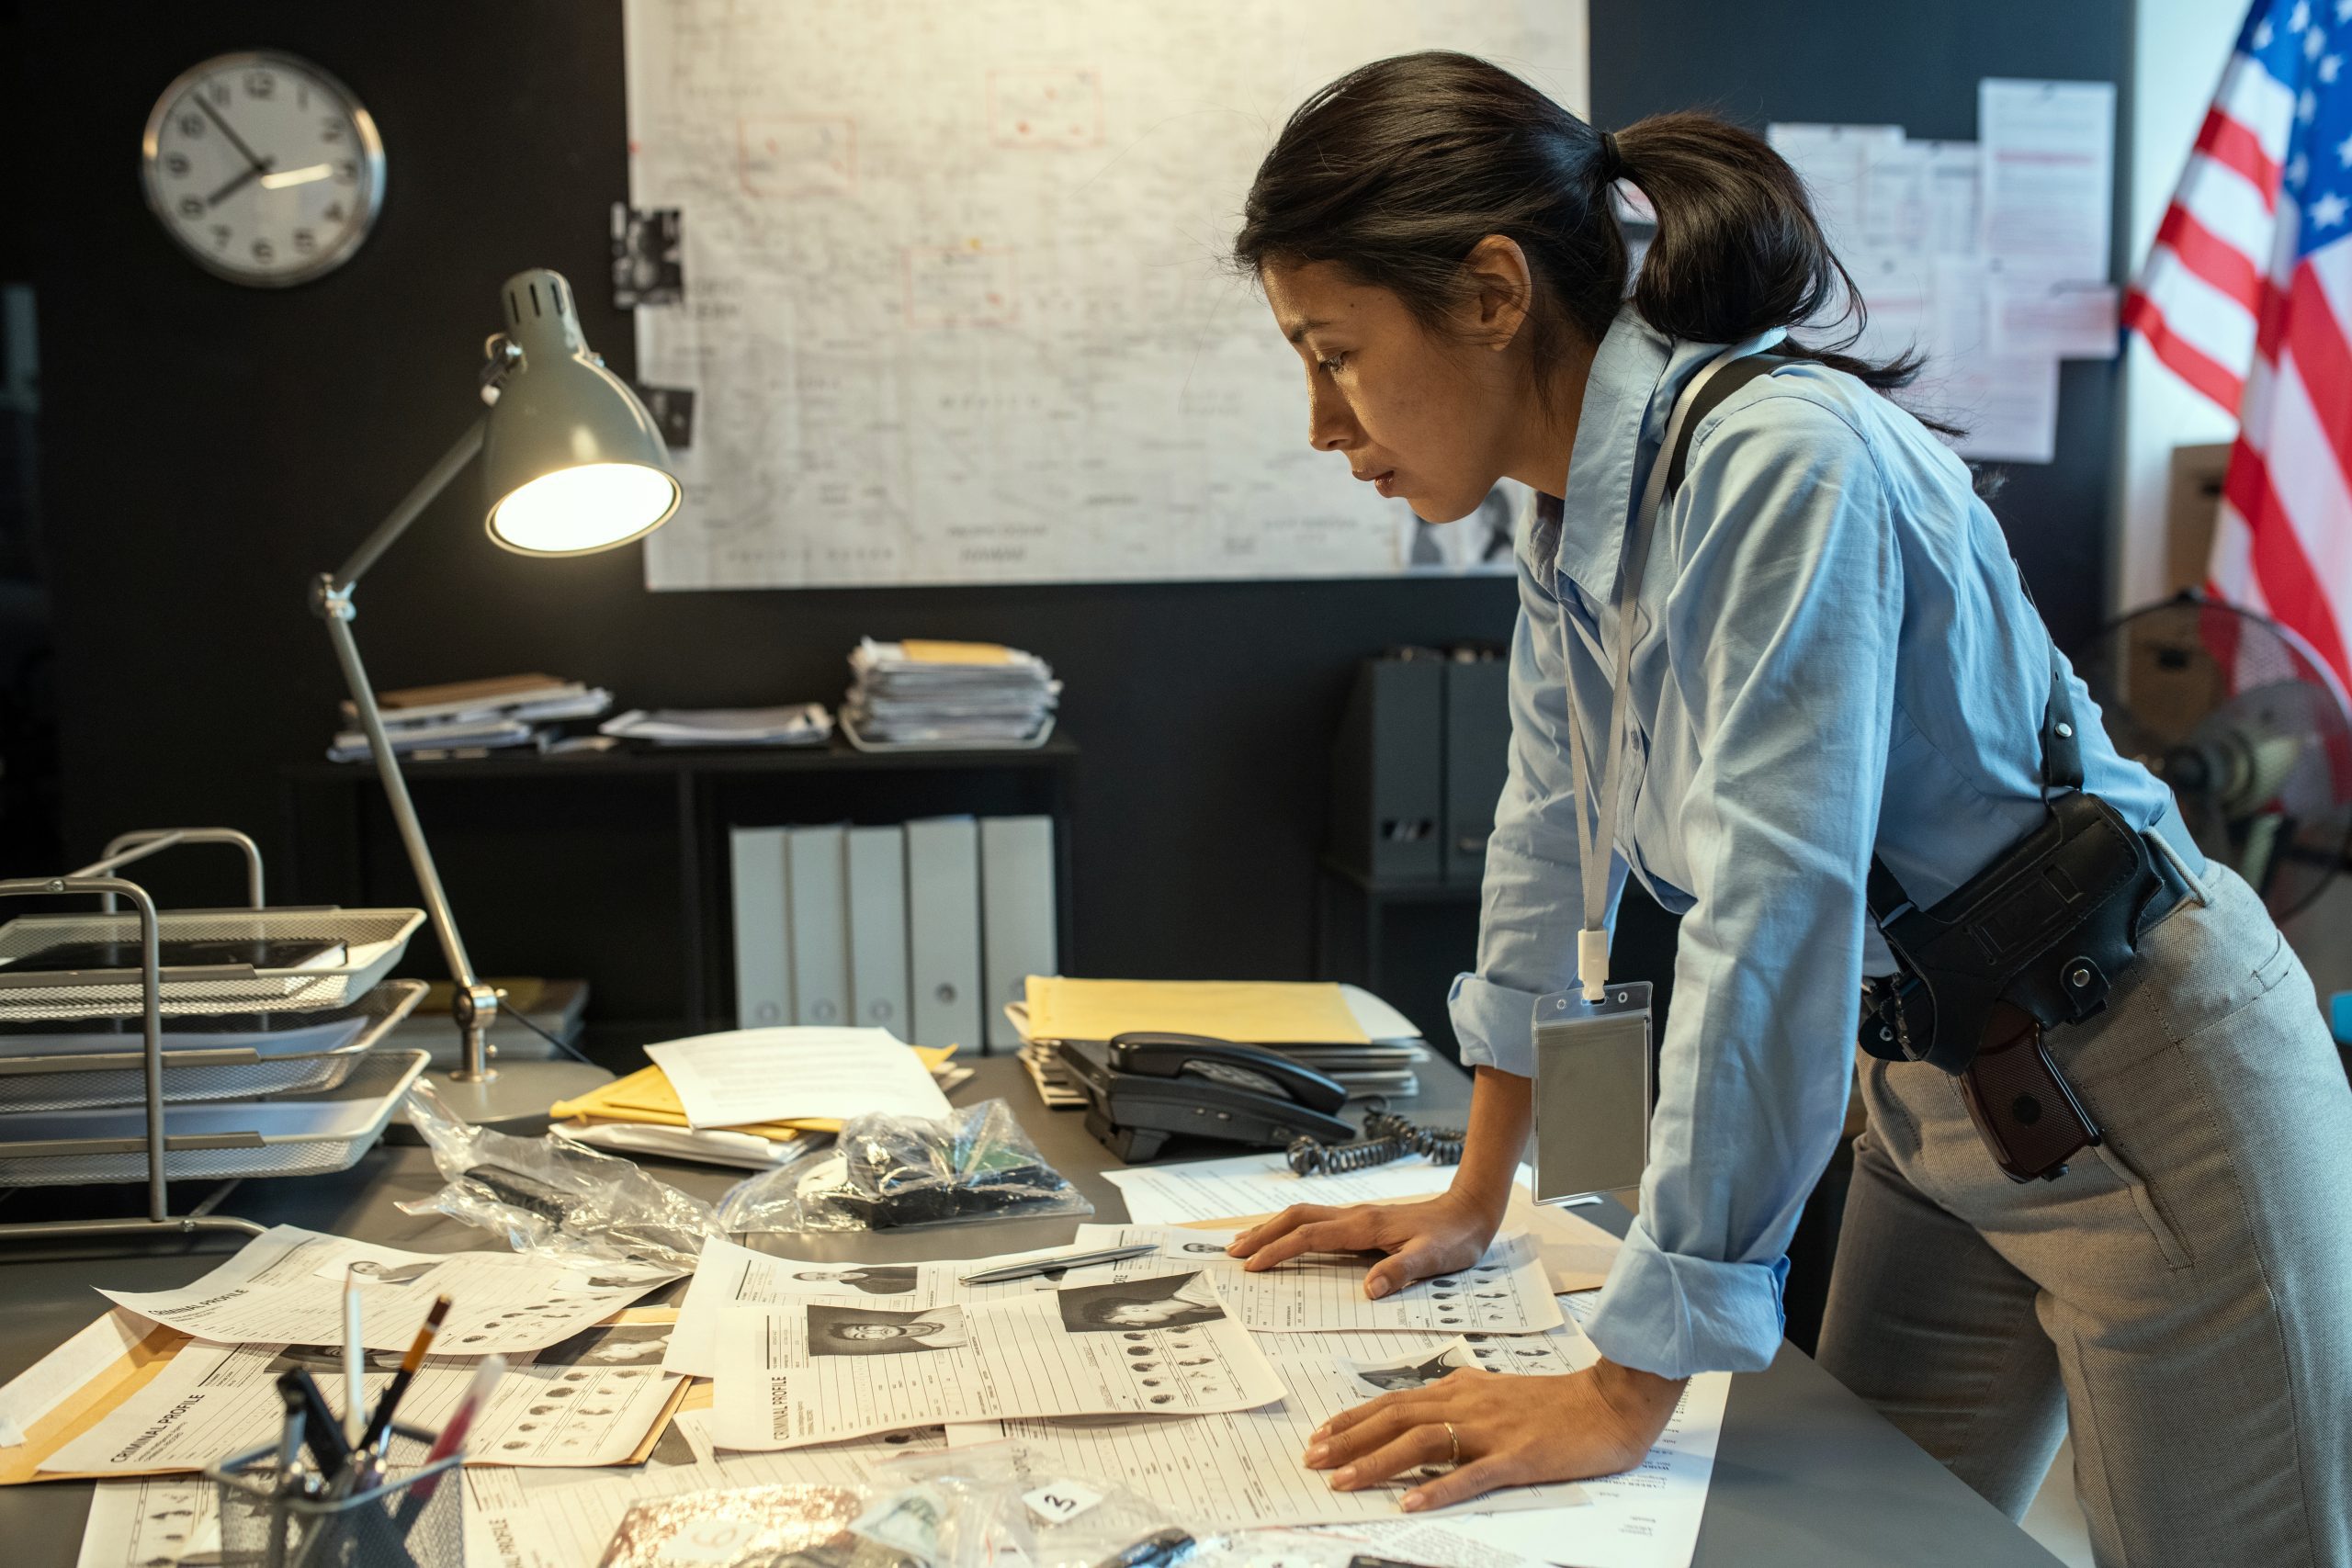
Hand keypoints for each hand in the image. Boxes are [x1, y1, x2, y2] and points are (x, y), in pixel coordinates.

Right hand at [1224, 1190, 1500, 1298]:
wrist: (1470, 1212)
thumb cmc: (1454, 1238)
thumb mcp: (1434, 1259)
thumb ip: (1401, 1272)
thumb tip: (1368, 1289)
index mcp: (1365, 1226)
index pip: (1309, 1236)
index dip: (1278, 1250)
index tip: (1253, 1266)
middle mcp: (1354, 1216)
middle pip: (1296, 1218)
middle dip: (1262, 1234)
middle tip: (1232, 1253)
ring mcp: (1357, 1216)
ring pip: (1303, 1215)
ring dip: (1272, 1228)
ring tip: (1246, 1244)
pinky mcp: (1362, 1220)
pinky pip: (1317, 1220)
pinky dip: (1292, 1228)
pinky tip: (1287, 1239)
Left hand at [1302, 1360, 1686, 1510]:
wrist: (1611, 1402)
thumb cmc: (1557, 1402)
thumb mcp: (1497, 1389)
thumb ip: (1459, 1396)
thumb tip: (1423, 1404)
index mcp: (1462, 1389)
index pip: (1394, 1401)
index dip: (1353, 1419)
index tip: (1320, 1435)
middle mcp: (1469, 1404)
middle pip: (1396, 1417)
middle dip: (1349, 1439)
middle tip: (1312, 1459)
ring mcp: (1492, 1431)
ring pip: (1422, 1442)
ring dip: (1378, 1461)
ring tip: (1344, 1480)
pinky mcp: (1519, 1457)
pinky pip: (1472, 1475)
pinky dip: (1438, 1488)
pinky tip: (1412, 1503)